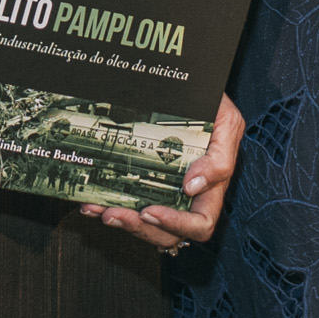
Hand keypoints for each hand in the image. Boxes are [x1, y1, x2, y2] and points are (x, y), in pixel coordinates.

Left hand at [82, 95, 244, 250]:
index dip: (176, 224)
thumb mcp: (226, 122)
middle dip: (139, 228)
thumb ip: (219, 157)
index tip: (151, 211)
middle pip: (168, 232)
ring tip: (100, 210)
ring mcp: (166, 190)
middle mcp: (189, 194)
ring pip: (145, 223)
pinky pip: (129, 203)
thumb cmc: (213, 104)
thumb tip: (193, 187)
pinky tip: (92, 201)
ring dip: (121, 221)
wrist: (193, 86)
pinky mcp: (146, 181)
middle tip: (115, 213)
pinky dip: (109, 205)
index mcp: (211, 186)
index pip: (200, 222)